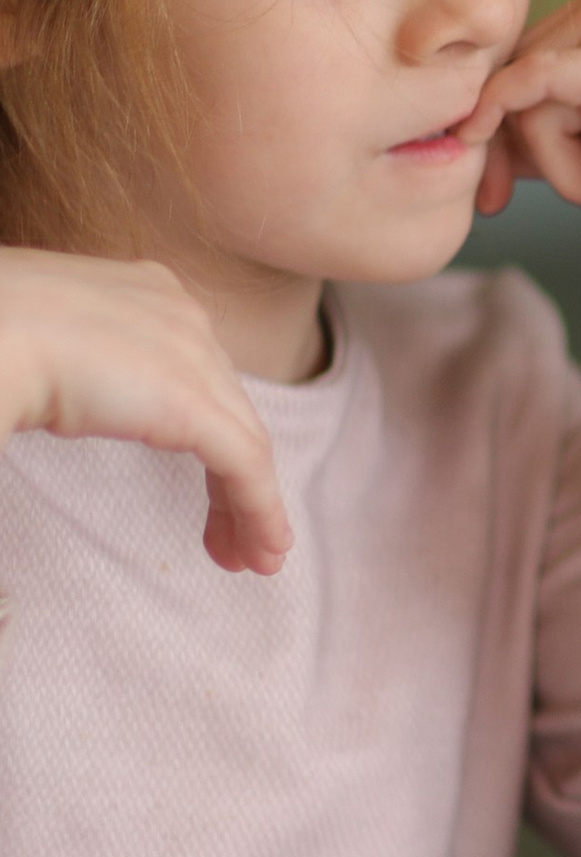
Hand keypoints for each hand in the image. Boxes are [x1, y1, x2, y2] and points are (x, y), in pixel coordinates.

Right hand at [0, 251, 288, 572]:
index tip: (203, 481)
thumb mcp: (41, 347)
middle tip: (232, 536)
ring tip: (253, 559)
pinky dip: (259, 511)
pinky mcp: (191, 403)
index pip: (196, 373)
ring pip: (244, 442)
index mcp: (146, 296)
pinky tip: (263, 552)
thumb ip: (72, 371)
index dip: (208, 431)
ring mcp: (193, 355)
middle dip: (236, 478)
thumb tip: (58, 403)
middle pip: (227, 409)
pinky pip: (244, 465)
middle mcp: (181, 317)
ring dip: (252, 507)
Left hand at [463, 0, 580, 268]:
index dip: (497, 129)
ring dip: (562, 171)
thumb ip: (534, 119)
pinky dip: (549, 155)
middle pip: (511, 76)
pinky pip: (534, 100)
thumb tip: (457, 124)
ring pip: (522, 99)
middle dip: (535, 153)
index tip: (497, 191)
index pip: (516, 60)